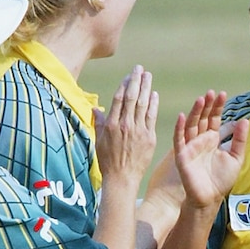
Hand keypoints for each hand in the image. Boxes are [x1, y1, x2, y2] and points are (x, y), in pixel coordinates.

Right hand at [94, 65, 158, 182]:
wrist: (122, 179)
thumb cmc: (108, 162)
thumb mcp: (98, 141)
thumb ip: (98, 123)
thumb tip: (95, 109)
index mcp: (111, 124)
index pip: (119, 98)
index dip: (124, 84)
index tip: (129, 75)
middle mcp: (125, 125)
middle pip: (132, 97)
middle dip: (137, 81)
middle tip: (141, 69)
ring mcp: (138, 131)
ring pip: (143, 105)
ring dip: (146, 88)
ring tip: (148, 76)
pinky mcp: (149, 139)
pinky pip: (151, 118)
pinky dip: (153, 105)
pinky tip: (154, 95)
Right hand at [173, 91, 248, 209]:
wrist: (210, 198)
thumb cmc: (222, 180)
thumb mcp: (236, 158)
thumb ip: (239, 140)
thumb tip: (244, 120)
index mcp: (213, 140)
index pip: (214, 119)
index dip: (218, 107)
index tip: (222, 94)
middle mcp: (200, 140)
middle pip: (203, 118)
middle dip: (207, 106)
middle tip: (212, 93)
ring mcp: (190, 147)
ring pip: (191, 125)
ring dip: (195, 112)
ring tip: (201, 99)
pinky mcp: (182, 156)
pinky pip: (179, 140)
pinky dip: (179, 128)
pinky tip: (181, 116)